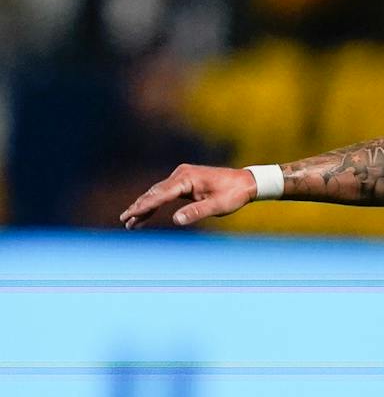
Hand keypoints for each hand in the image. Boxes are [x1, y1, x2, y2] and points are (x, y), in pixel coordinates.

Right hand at [120, 164, 259, 228]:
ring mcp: (181, 176)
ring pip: (158, 193)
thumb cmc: (234, 194)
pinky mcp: (184, 181)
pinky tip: (146, 213)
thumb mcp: (218, 206)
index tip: (130, 215)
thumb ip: (196, 212)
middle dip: (139, 207)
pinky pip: (166, 193)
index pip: (160, 195)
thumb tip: (175, 220)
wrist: (246, 182)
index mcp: (186, 179)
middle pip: (154, 193)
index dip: (144, 206)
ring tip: (130, 221)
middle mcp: (180, 174)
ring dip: (144, 206)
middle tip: (124, 220)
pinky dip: (156, 203)